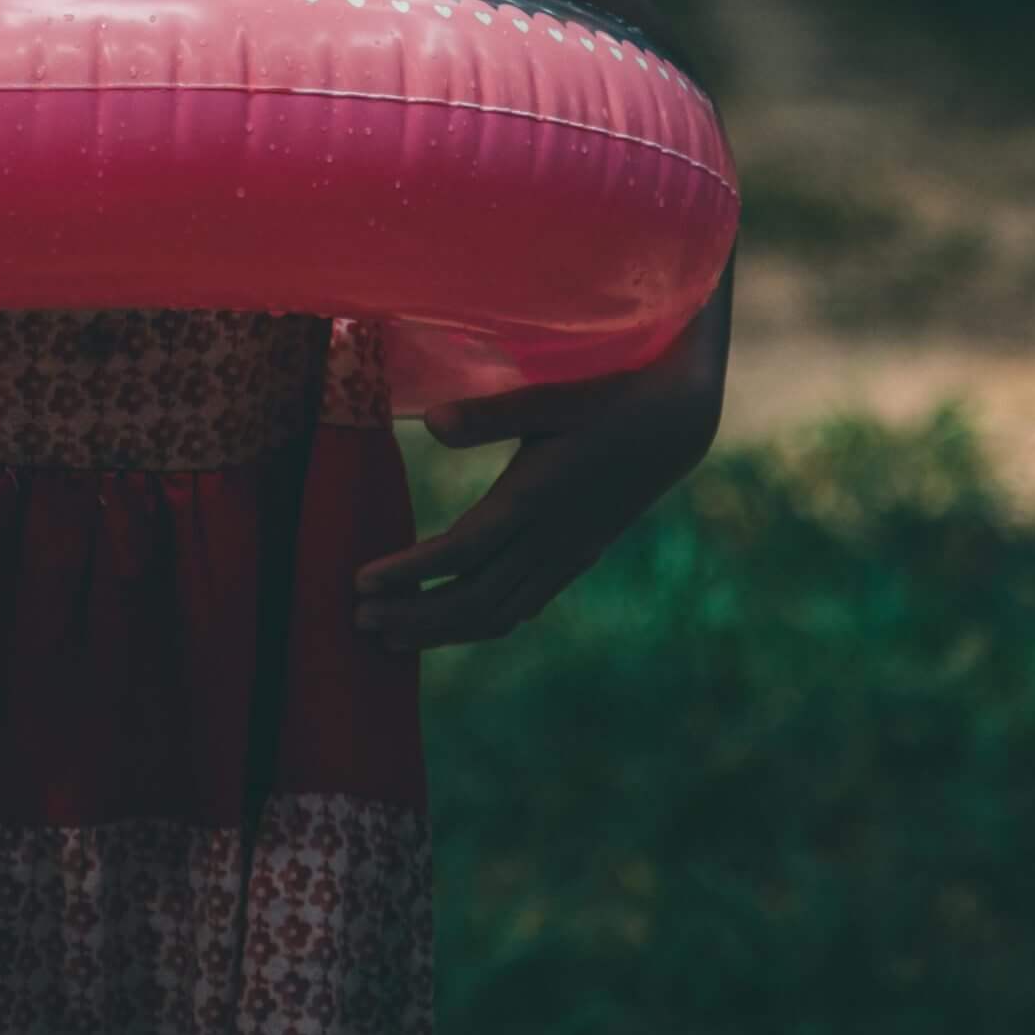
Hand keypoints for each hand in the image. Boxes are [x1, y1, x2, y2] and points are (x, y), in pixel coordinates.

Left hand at [353, 355, 721, 651]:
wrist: (677, 422)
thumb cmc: (607, 397)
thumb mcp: (552, 397)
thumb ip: (491, 414)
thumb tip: (430, 422)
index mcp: (536, 500)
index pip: (461, 552)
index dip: (410, 573)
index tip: (360, 583)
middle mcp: (551, 539)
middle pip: (474, 599)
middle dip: (414, 618)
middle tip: (357, 623)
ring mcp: (567, 554)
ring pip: (498, 612)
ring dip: (442, 629)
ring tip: (390, 638)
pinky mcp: (577, 555)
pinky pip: (523, 605)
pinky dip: (481, 621)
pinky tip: (455, 623)